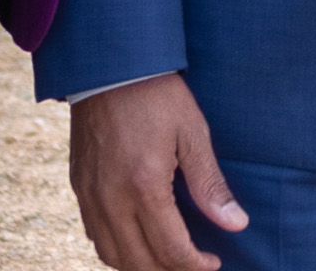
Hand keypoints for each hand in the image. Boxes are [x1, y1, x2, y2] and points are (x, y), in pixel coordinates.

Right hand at [70, 73, 248, 270]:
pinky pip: (94, 236)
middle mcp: (110, 198)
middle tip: (194, 265)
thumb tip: (236, 224)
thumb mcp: (192, 133)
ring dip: (141, 267)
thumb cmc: (156, 94)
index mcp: (143, 186)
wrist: (109, 65)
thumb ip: (210, 184)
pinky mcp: (79, 186)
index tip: (213, 263)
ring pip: (111, 256)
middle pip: (139, 263)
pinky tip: (137, 241)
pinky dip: (117, 250)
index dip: (195, 266)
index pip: (170, 250)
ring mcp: (90, 195)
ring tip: (168, 260)